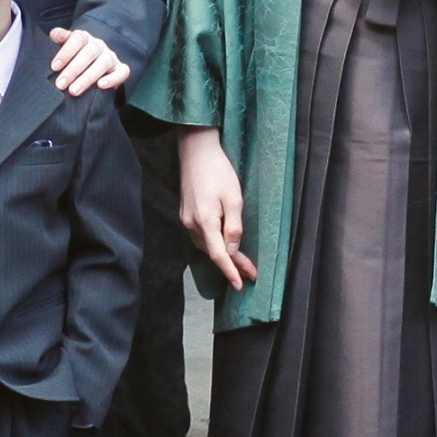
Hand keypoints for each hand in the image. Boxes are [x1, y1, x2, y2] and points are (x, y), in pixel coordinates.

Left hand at [45, 25, 132, 97]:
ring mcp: (111, 57)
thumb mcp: (65, 46)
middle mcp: (99, 45)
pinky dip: (112, 79)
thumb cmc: (75, 56)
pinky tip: (101, 86)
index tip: (54, 67)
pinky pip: (121, 72)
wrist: (93, 65)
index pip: (77, 39)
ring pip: (103, 63)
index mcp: (84, 37)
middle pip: (88, 53)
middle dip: (73, 70)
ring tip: (73, 91)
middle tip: (60, 84)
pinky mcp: (121, 69)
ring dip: (87, 78)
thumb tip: (55, 34)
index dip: (66, 52)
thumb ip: (60, 37)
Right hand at [179, 127, 253, 290]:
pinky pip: (201, 236)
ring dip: (223, 255)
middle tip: (250, 275)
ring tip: (241, 264)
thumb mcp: (234, 199)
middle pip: (212, 252)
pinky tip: (223, 245)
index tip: (240, 285)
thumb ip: (234, 228)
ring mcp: (186, 219)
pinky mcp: (186, 214)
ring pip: (206, 245)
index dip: (230, 272)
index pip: (218, 255)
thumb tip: (231, 252)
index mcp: (205, 221)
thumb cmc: (218, 171)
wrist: (196, 151)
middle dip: (232, 265)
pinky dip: (213, 244)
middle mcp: (191, 224)